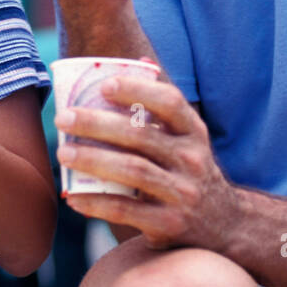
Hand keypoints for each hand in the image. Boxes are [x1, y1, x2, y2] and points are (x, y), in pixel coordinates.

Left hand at [55, 75, 238, 250]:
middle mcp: (192, 160)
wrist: (224, 224)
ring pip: (133, 171)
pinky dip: (96, 203)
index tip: (104, 84)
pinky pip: (127, 211)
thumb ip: (164, 105)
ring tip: (63, 153)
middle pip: (141, 136)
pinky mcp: (169, 225)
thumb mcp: (188, 138)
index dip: (138, 90)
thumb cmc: (190, 170)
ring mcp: (182, 194)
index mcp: (194, 133)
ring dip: (94, 161)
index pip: (171, 103)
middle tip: (63, 117)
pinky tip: (73, 197)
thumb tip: (141, 61)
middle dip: (98, 124)